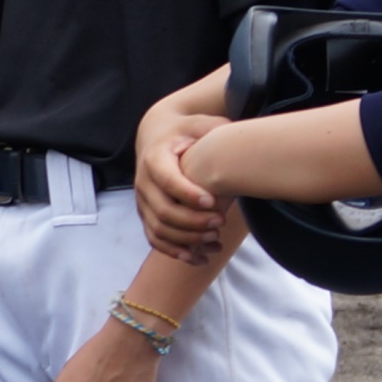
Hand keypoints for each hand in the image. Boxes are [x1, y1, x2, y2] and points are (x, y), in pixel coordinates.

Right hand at [136, 106, 231, 260]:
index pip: (167, 180)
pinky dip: (177, 252)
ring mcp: (142, 201)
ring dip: (188, 240)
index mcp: (155, 158)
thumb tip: (239, 140)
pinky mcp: (146, 215)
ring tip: (216, 239)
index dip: (188, 194)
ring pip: (159, 230)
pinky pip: (156, 240)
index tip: (214, 202)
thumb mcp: (200, 123)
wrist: (158, 136)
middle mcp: (143, 182)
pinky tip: (200, 258)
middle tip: (221, 223)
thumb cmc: (187, 131)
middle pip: (164, 211)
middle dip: (194, 222)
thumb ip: (216, 130)